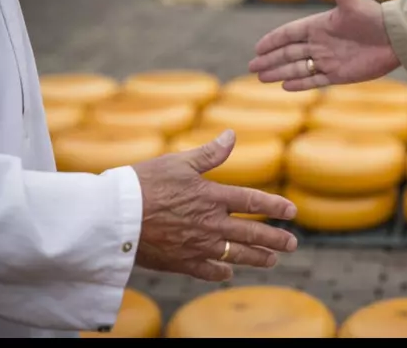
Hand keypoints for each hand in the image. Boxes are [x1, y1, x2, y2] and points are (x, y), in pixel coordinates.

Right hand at [132, 129, 297, 281]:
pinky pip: (207, 271)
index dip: (275, 205)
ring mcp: (197, 246)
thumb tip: (231, 135)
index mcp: (211, 197)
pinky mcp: (180, 262)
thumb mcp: (179, 162)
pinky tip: (228, 272)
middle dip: (275, 239)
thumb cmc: (144, 183)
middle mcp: (210, 224)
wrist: (114, 216)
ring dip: (257, 258)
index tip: (292, 211)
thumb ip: (209, 153)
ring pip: (236, 255)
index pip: (253, 201)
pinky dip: (220, 272)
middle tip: (292, 244)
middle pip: (252, 233)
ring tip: (272, 260)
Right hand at [248, 0, 400, 90]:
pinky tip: (285, 86)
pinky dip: (300, 83)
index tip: (257, 47)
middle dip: (270, 59)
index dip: (273, 40)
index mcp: (320, 25)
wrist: (396, 38)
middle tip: (252, 67)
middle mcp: (321, 43)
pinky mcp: (339, 75)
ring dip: (279, 72)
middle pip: (289, 52)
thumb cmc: (373, 16)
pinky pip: (315, 80)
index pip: (289, 33)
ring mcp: (329, 60)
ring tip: (261, 78)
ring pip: (298, 68)